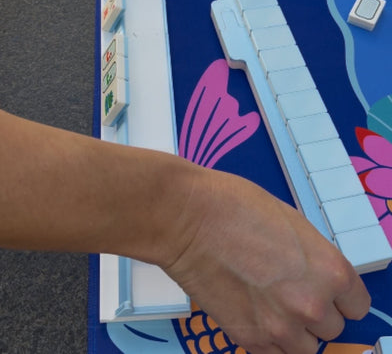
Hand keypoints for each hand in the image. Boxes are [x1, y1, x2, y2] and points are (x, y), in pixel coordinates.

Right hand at [164, 167, 370, 353]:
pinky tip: (254, 312)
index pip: (356, 305)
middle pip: (332, 328)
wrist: (189, 219)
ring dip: (294, 330)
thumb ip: (313, 258)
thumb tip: (316, 277)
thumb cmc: (237, 206)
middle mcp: (312, 304)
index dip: (340, 295)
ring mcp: (280, 327)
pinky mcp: (249, 339)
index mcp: (330, 269)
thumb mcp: (293, 222)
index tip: (326, 290)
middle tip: (290, 290)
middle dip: (315, 311)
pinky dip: (269, 338)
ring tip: (271, 304)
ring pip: (305, 348)